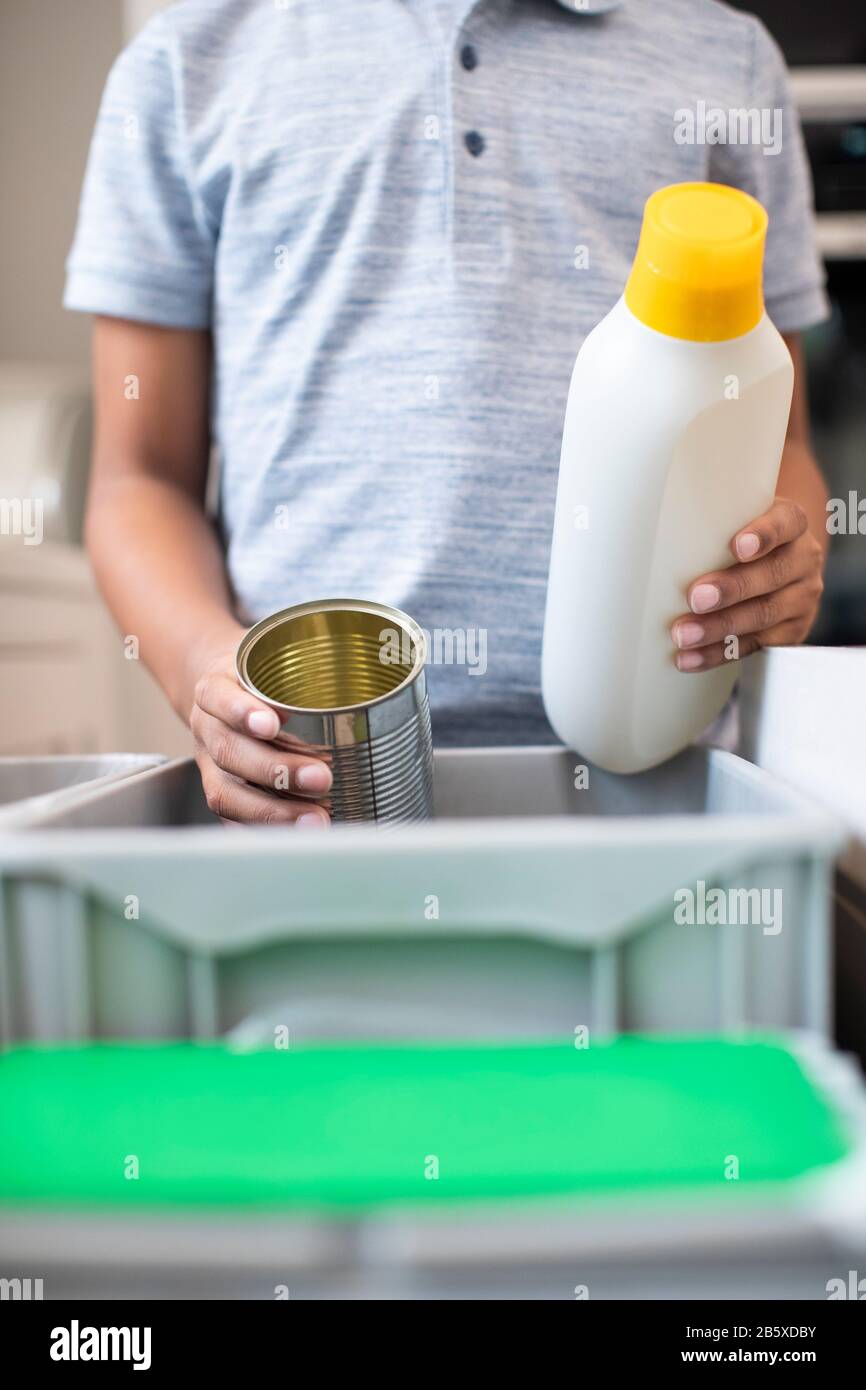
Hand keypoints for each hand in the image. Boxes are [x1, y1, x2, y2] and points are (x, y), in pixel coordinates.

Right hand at [188, 637, 331, 824]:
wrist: (221, 693)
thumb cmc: (259, 679)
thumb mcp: (272, 661)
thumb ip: (305, 671)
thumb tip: (365, 683)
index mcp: (216, 690)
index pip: (219, 697)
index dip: (242, 712)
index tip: (272, 724)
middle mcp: (208, 729)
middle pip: (229, 752)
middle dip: (275, 771)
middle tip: (321, 778)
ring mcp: (209, 765)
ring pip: (226, 793)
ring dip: (273, 811)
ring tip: (316, 820)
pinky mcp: (220, 791)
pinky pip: (231, 819)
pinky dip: (262, 832)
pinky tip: (294, 837)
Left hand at [671, 497, 824, 671]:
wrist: (772, 565)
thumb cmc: (738, 537)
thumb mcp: (734, 521)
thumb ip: (711, 525)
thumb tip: (650, 535)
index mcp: (792, 524)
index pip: (786, 522)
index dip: (764, 534)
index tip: (737, 547)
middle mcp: (803, 559)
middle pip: (772, 574)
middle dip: (732, 588)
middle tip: (695, 598)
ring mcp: (800, 598)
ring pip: (763, 614)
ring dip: (719, 627)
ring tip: (683, 635)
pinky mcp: (791, 631)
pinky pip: (754, 645)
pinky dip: (718, 654)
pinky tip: (689, 658)